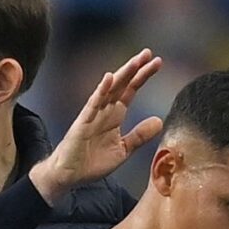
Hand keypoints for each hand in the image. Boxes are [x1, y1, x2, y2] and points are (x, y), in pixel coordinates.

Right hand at [30, 48, 162, 204]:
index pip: (131, 90)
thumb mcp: (123, 150)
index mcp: (114, 115)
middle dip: (135, 68)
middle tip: (149, 53)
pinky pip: (92, 104)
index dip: (143, 76)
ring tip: (136, 61)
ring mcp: (93, 114)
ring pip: (109, 89)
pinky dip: (100, 91)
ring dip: (122, 75)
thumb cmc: (92, 162)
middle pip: (122, 84)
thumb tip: (159, 121)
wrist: (70, 175)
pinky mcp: (83, 123)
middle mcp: (104, 110)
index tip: (157, 63)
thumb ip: (139, 135)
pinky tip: (109, 79)